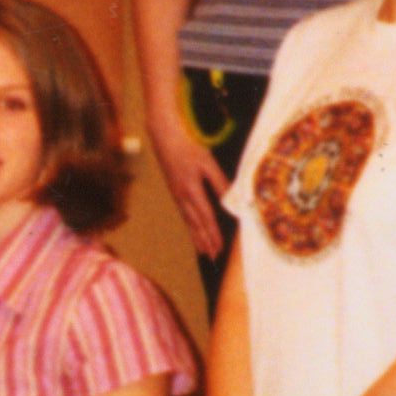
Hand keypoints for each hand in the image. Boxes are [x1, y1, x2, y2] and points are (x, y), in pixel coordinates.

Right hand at [151, 120, 232, 262]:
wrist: (164, 138)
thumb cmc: (187, 147)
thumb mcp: (207, 162)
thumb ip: (219, 181)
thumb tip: (231, 198)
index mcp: (191, 189)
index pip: (206, 216)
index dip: (213, 232)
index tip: (220, 246)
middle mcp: (182, 196)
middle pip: (196, 224)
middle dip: (205, 241)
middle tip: (213, 257)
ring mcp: (177, 195)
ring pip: (188, 222)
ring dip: (197, 238)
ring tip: (204, 252)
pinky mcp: (175, 192)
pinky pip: (184, 215)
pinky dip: (190, 227)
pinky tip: (194, 232)